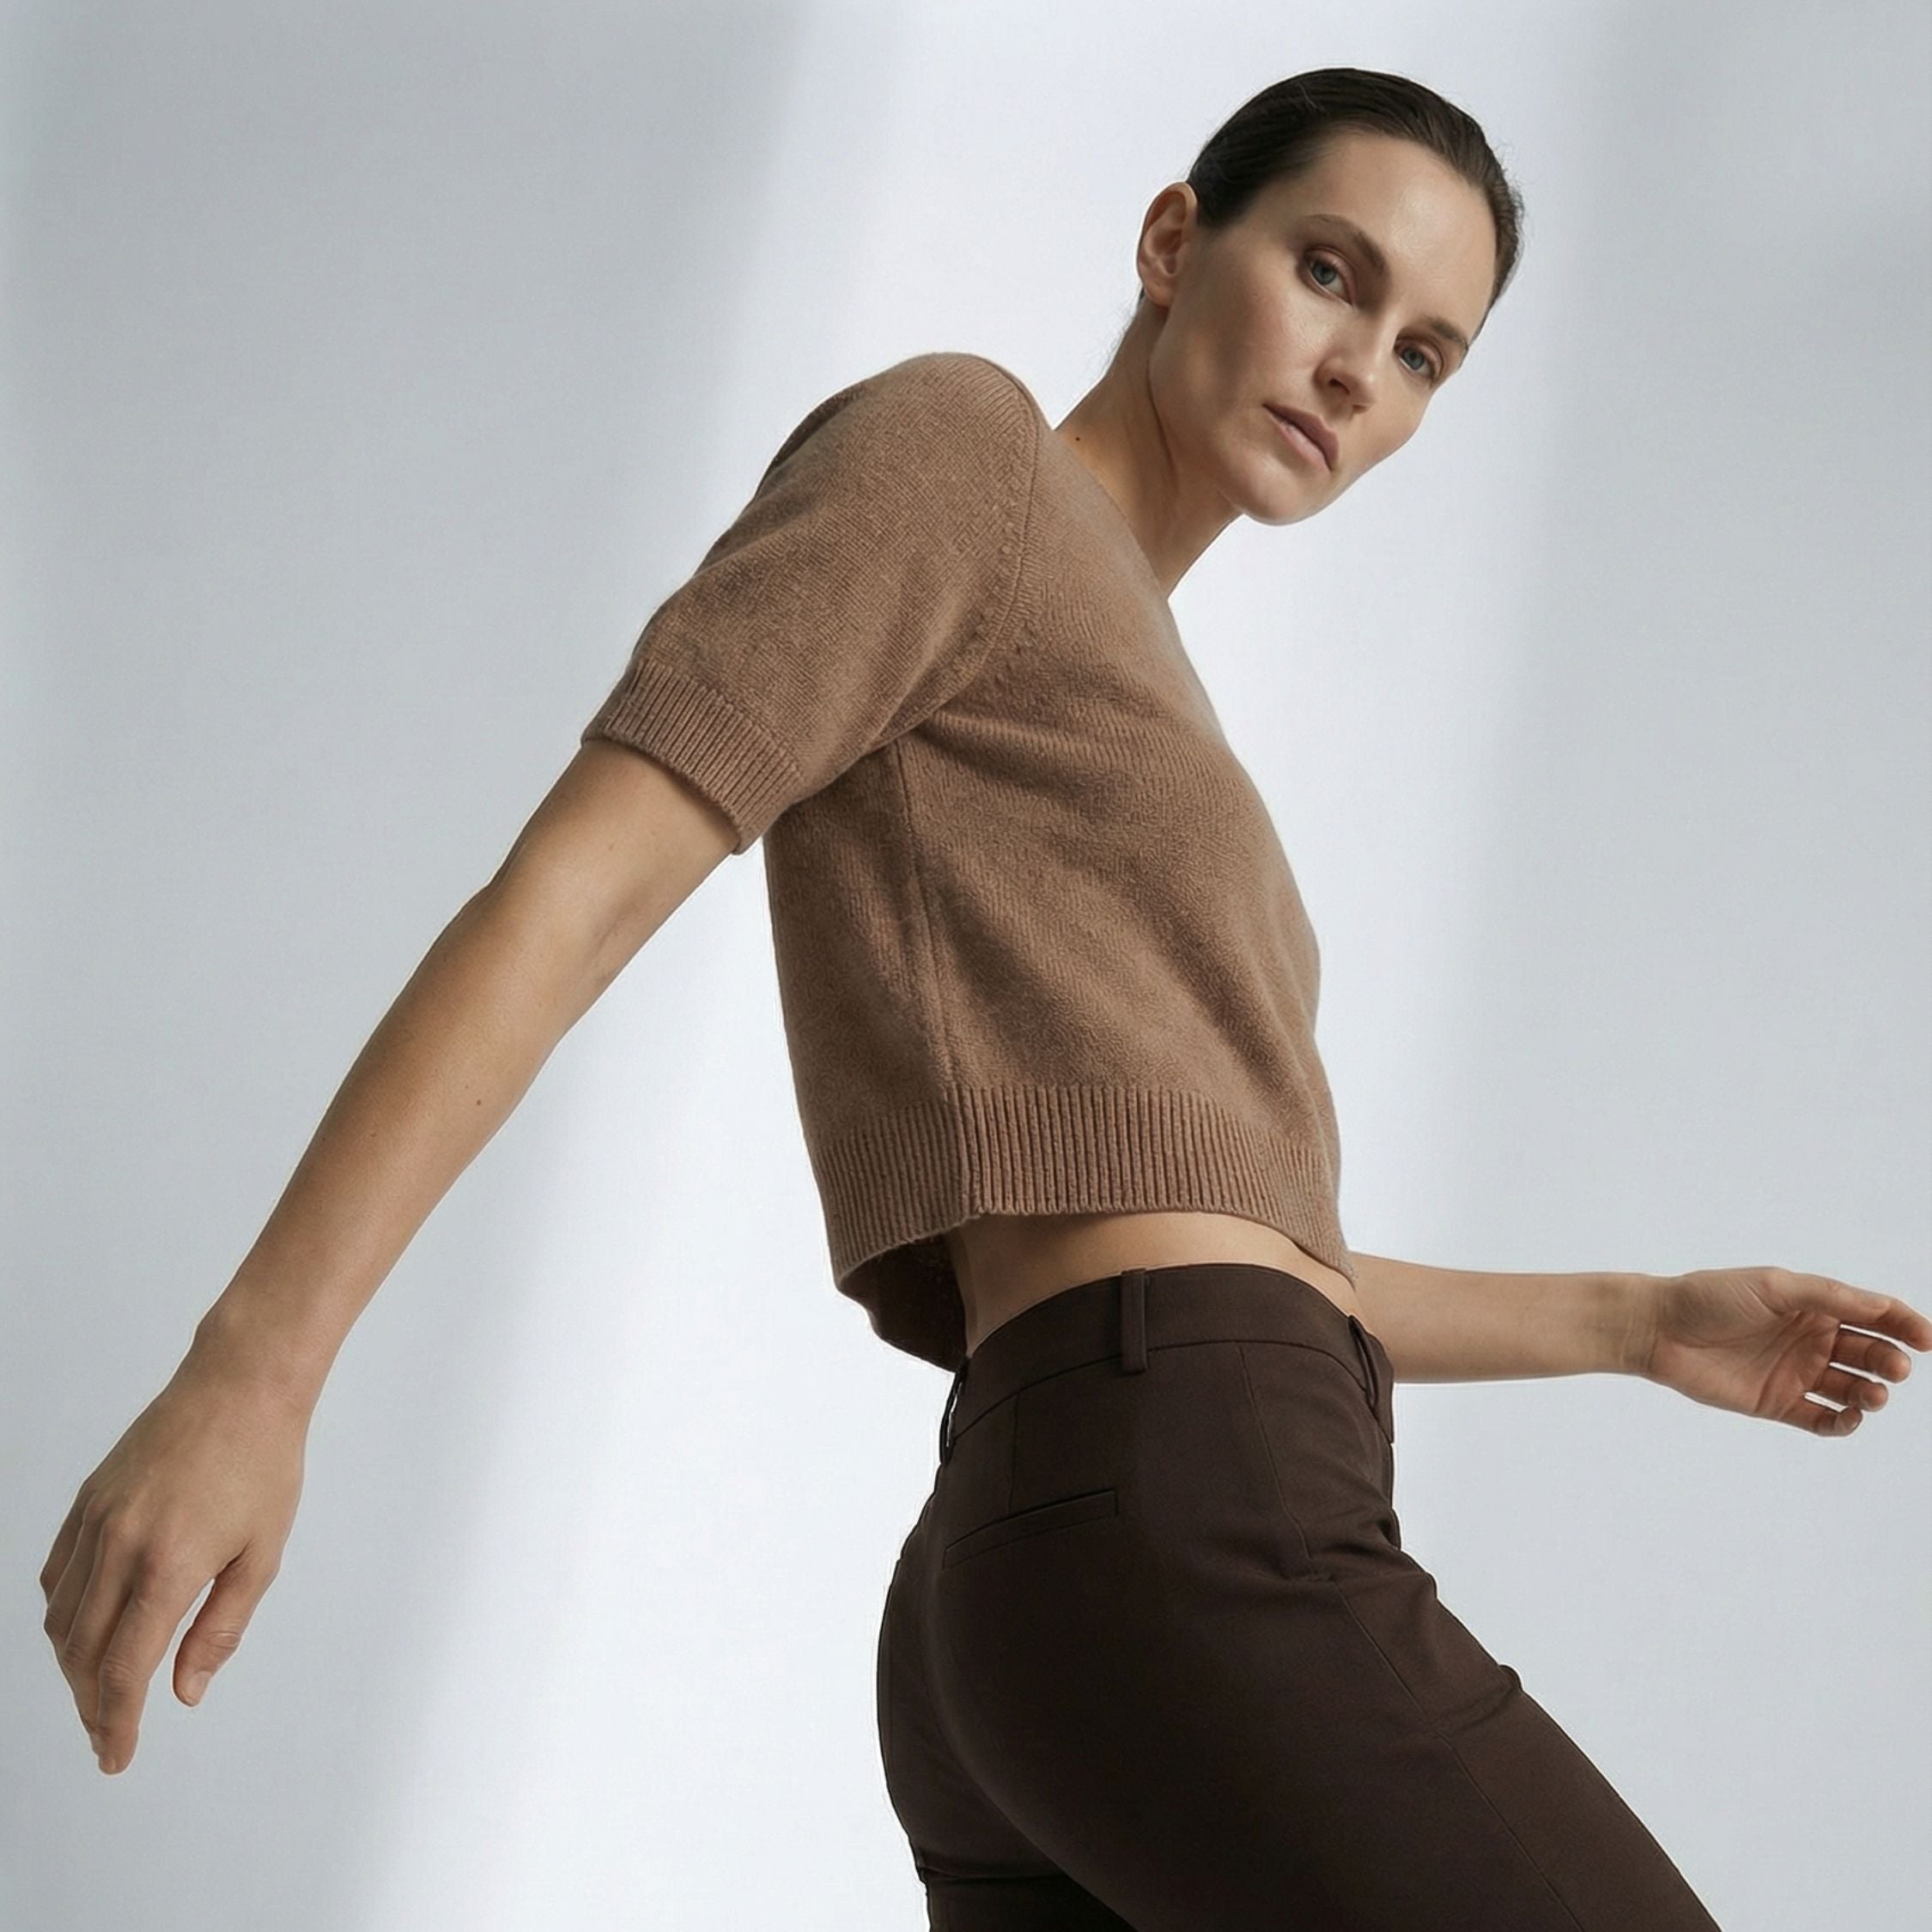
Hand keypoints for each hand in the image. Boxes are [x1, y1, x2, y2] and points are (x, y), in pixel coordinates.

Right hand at [40, 1341, 309, 1774]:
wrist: (240, 1385)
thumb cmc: (264, 1464)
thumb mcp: (262, 1554)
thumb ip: (220, 1630)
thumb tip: (183, 1692)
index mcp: (167, 1566)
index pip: (123, 1670)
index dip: (115, 1723)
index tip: (116, 1756)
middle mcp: (119, 1547)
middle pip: (82, 1654)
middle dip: (91, 1704)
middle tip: (109, 1734)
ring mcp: (96, 1521)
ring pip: (60, 1618)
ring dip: (73, 1665)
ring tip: (99, 1690)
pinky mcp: (87, 1500)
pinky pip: (56, 1574)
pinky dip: (62, 1613)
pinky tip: (84, 1628)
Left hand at [1636, 1266, 1931, 1433]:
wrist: (1659, 1328)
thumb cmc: (1712, 1297)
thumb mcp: (1774, 1286)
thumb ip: (1828, 1296)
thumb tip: (1882, 1305)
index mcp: (1815, 1305)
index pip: (1874, 1315)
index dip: (1905, 1325)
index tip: (1928, 1338)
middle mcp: (1812, 1339)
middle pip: (1870, 1353)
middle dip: (1891, 1361)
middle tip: (1896, 1368)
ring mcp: (1797, 1373)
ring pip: (1852, 1389)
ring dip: (1871, 1394)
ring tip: (1873, 1395)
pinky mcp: (1778, 1404)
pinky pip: (1822, 1420)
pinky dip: (1843, 1423)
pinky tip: (1849, 1418)